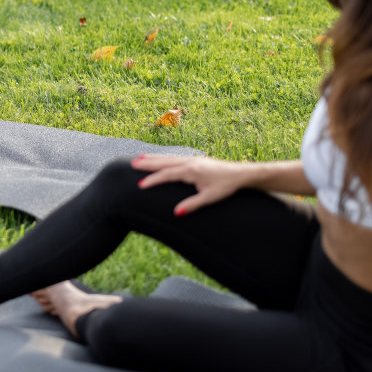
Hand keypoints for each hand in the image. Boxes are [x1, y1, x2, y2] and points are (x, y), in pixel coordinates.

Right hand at [131, 153, 250, 214]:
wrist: (240, 174)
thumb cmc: (226, 187)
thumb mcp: (210, 198)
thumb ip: (192, 204)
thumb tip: (176, 213)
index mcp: (191, 171)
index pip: (167, 175)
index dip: (153, 180)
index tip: (139, 185)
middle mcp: (189, 162)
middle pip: (164, 162)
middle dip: (148, 163)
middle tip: (131, 164)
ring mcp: (192, 160)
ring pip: (168, 158)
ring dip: (154, 158)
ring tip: (139, 158)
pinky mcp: (195, 161)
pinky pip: (174, 158)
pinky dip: (163, 158)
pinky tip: (159, 159)